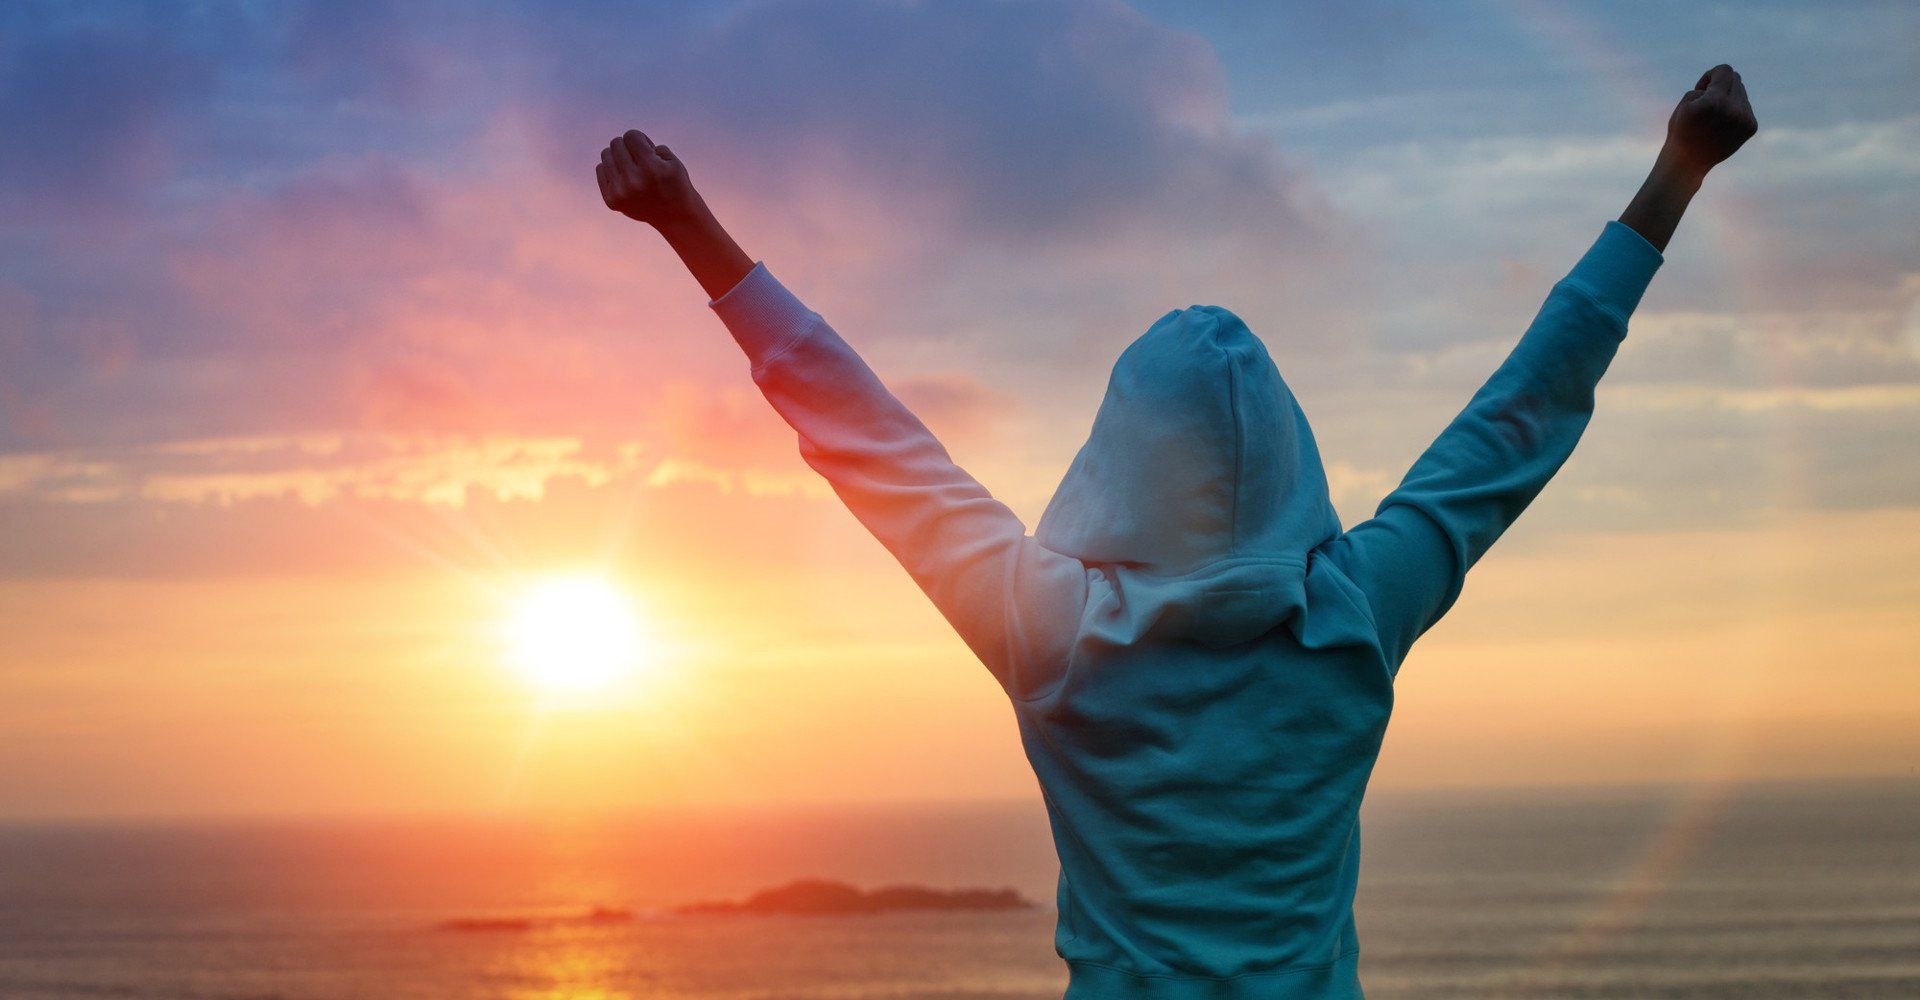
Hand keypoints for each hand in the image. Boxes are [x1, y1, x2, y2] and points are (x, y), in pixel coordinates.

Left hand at [596, 130, 699, 227]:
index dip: (641, 139)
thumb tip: (625, 143)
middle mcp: (633, 181)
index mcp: (651, 169)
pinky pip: (600, 168)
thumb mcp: (672, 161)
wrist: (674, 217)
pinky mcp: (611, 200)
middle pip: (616, 143)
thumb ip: (651, 146)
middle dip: (629, 147)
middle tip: (640, 159)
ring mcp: (620, 192)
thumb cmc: (675, 184)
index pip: (631, 135)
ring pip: (606, 154)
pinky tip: (625, 178)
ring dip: (618, 156)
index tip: (649, 151)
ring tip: (632, 167)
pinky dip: (612, 169)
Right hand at [1662, 64, 1757, 178]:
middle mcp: (1734, 110)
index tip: (1701, 90)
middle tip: (1706, 102)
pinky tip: (1722, 124)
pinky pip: (1746, 106)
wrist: (1688, 163)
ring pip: (1742, 92)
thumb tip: (1730, 82)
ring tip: (1714, 116)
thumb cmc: (1681, 130)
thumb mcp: (1686, 102)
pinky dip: (1734, 110)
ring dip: (1728, 97)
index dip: (1710, 75)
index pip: (1725, 70)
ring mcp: (1745, 119)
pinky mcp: (1751, 127)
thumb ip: (1708, 86)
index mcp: (1715, 101)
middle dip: (1720, 85)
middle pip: (1736, 79)